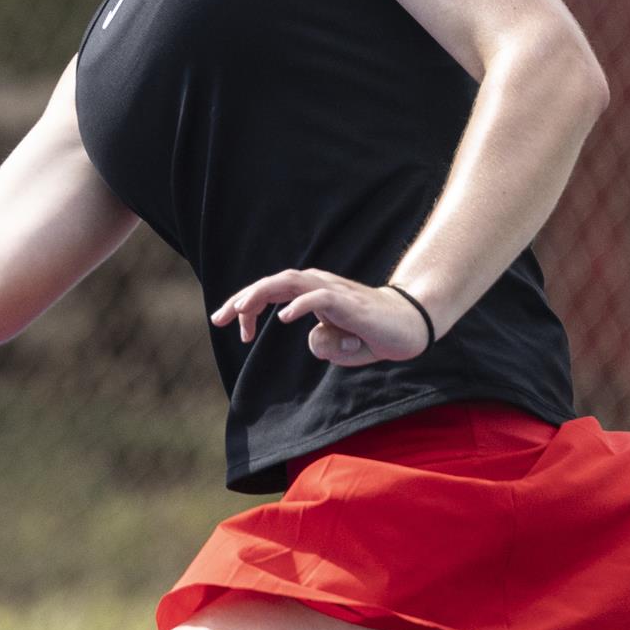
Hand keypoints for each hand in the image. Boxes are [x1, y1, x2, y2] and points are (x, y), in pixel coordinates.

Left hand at [208, 268, 430, 366]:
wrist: (410, 327)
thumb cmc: (371, 334)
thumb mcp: (341, 346)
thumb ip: (323, 344)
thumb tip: (313, 340)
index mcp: (310, 293)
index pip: (271, 291)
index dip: (247, 305)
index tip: (231, 327)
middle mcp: (319, 285)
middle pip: (273, 283)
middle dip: (243, 298)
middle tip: (219, 318)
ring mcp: (334, 291)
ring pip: (290, 283)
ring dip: (262, 294)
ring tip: (240, 310)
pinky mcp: (350, 303)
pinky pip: (321, 298)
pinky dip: (301, 304)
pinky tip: (284, 317)